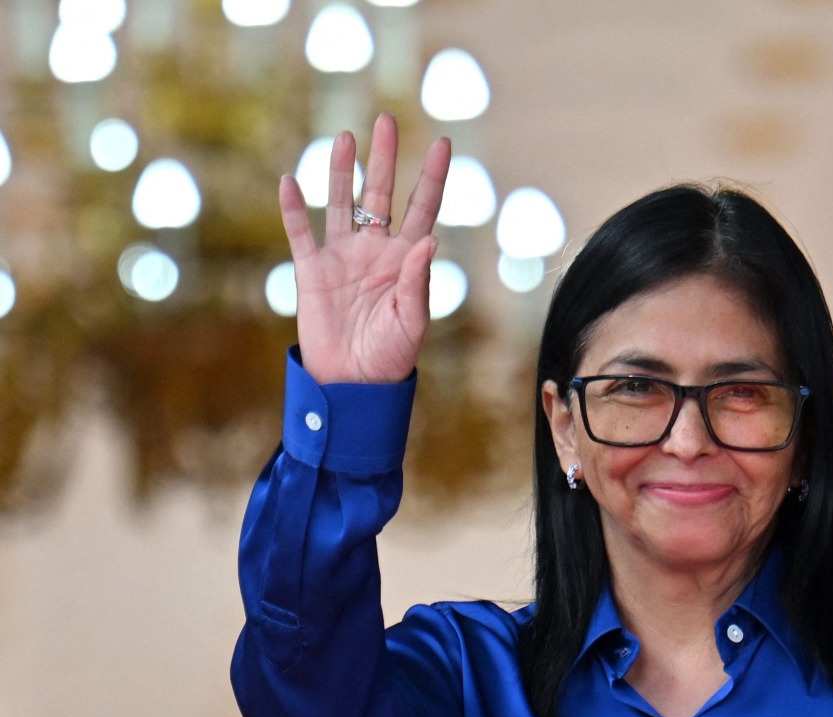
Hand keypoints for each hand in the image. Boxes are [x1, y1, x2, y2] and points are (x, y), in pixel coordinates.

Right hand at [280, 113, 450, 383]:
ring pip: (340, 203)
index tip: (445, 143)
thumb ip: (418, 280)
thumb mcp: (412, 321)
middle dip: (384, 158)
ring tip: (344, 137)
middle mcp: (375, 250)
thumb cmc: (392, 357)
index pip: (422, 208)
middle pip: (380, 193)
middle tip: (387, 119)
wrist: (353, 384)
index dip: (433, 177)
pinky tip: (290, 182)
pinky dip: (293, 209)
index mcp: (407, 259)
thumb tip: (429, 238)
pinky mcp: (312, 272)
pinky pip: (301, 234)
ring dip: (340, 171)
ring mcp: (342, 257)